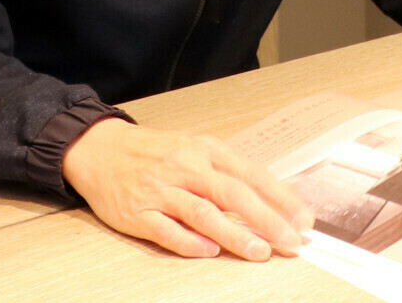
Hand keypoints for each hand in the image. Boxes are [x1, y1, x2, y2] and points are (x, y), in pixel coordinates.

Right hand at [61, 117, 313, 260]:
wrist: (98, 149)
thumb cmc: (153, 151)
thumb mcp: (193, 149)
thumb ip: (225, 173)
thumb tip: (266, 202)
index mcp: (204, 150)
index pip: (250, 174)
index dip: (280, 198)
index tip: (303, 219)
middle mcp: (185, 168)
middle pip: (232, 193)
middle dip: (266, 219)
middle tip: (291, 242)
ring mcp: (161, 191)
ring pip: (203, 213)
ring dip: (234, 234)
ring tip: (260, 252)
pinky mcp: (138, 213)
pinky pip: (167, 229)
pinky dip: (189, 242)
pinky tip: (209, 252)